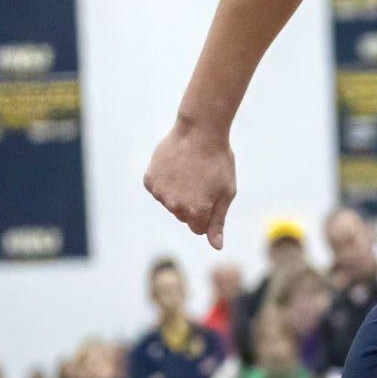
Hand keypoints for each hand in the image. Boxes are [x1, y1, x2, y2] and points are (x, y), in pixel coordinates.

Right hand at [145, 119, 237, 249]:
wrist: (199, 131)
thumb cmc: (219, 162)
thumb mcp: (226, 193)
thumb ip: (218, 222)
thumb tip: (216, 246)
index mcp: (196, 212)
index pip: (198, 229)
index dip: (206, 213)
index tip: (211, 195)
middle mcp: (175, 206)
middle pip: (183, 217)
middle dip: (192, 204)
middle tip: (201, 180)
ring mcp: (160, 194)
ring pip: (170, 203)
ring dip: (178, 192)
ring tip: (189, 171)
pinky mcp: (149, 181)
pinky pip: (158, 190)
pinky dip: (166, 182)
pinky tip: (176, 167)